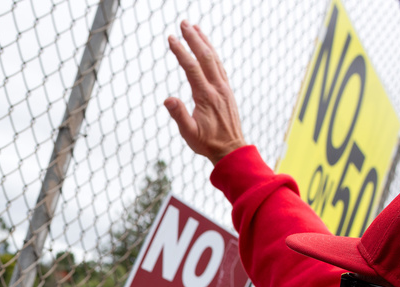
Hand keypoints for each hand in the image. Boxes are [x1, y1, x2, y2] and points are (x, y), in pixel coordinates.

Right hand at [164, 21, 245, 164]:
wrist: (231, 149)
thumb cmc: (207, 143)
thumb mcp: (189, 134)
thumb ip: (179, 115)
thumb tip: (167, 99)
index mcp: (206, 97)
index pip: (192, 68)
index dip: (181, 52)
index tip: (171, 39)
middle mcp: (217, 88)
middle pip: (205, 57)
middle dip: (193, 38)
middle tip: (182, 23)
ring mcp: (224, 88)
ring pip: (214, 59)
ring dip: (204, 41)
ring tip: (194, 28)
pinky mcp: (227, 90)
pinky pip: (219, 66)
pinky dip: (212, 53)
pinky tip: (207, 48)